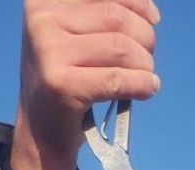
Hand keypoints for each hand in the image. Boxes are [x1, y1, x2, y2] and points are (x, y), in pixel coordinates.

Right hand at [12, 0, 160, 169]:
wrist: (41, 131)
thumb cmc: (65, 78)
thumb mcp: (73, 35)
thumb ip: (100, 15)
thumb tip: (150, 13)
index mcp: (43, 0)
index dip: (136, 2)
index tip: (153, 19)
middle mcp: (41, 19)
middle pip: (116, 17)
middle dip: (144, 38)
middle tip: (147, 59)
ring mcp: (48, 52)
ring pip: (120, 47)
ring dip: (144, 64)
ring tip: (146, 76)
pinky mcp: (61, 85)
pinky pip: (116, 79)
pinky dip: (140, 84)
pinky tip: (148, 89)